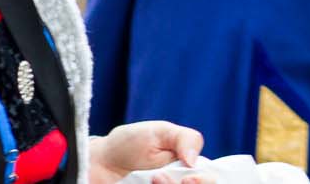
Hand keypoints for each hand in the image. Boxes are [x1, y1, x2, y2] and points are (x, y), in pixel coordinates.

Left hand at [90, 120, 206, 183]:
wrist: (98, 162)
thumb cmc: (131, 143)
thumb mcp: (161, 131)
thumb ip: (186, 138)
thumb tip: (195, 161)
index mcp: (190, 170)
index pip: (212, 181)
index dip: (206, 182)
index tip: (189, 177)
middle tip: (160, 177)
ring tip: (151, 179)